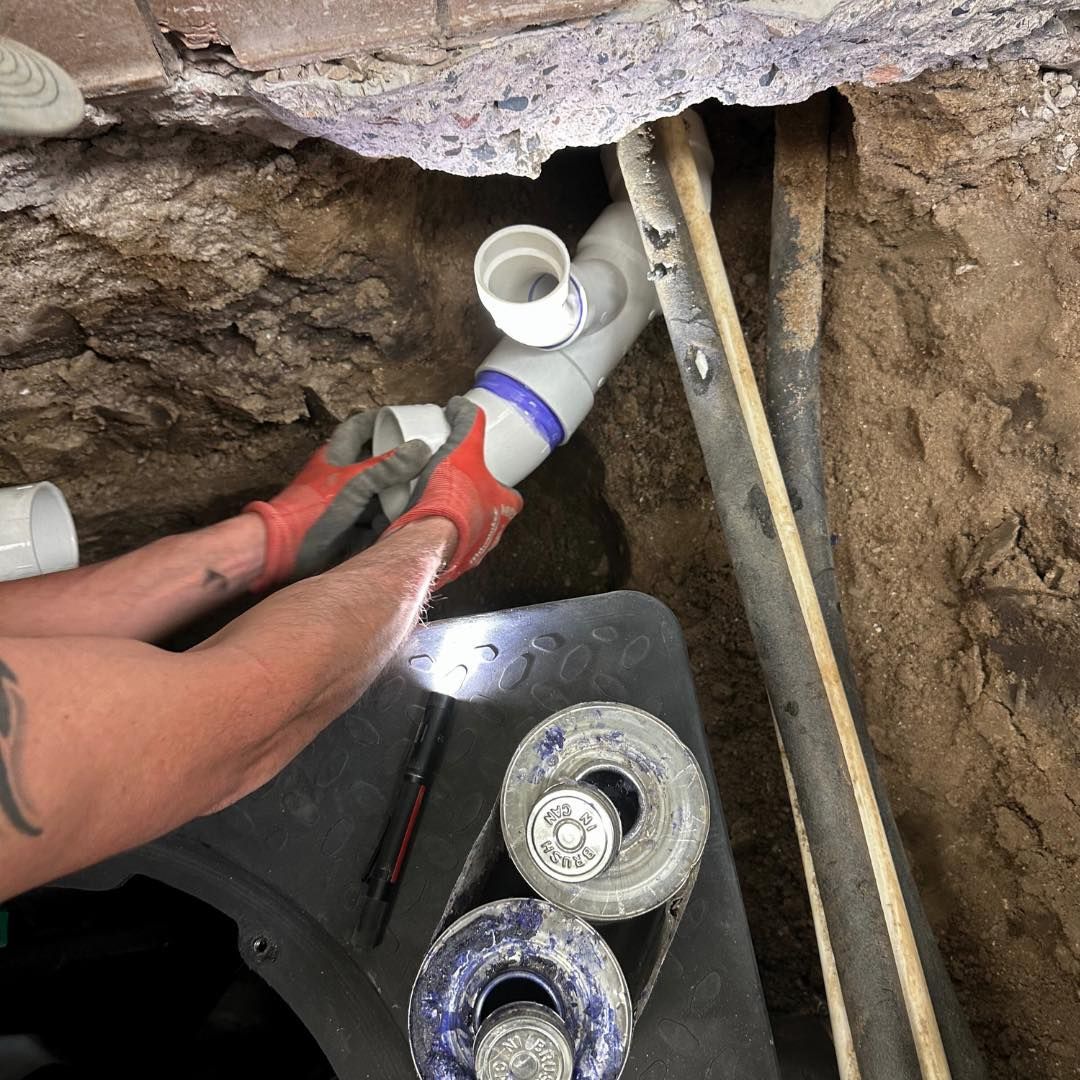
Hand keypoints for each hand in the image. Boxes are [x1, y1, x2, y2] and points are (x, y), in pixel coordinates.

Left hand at [245, 412, 430, 589]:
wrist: (285, 551)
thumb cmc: (311, 510)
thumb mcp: (354, 483)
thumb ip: (388, 467)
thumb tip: (421, 448)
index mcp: (337, 455)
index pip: (359, 428)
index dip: (380, 420)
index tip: (405, 419)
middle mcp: (341, 475)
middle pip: (375, 461)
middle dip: (399, 462)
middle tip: (427, 459)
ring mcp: (345, 501)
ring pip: (378, 492)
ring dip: (398, 493)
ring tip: (427, 490)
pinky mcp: (350, 526)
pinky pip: (376, 518)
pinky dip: (391, 518)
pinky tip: (409, 519)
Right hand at [383, 397, 521, 585]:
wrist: (427, 538)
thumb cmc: (453, 497)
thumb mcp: (463, 448)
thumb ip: (467, 423)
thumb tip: (461, 405)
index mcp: (503, 508)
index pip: (512, 498)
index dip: (501, 488)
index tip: (489, 479)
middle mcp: (492, 534)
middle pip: (490, 519)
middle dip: (477, 509)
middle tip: (458, 495)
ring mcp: (471, 553)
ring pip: (468, 538)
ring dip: (456, 527)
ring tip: (436, 513)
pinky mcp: (449, 566)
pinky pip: (445, 552)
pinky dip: (437, 543)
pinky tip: (421, 531)